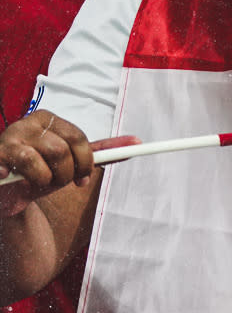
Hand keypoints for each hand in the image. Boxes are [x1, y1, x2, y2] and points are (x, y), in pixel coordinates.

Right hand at [0, 113, 132, 217]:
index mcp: (48, 119)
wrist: (7, 193)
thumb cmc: (40, 173)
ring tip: (34, 183)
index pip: (78, 138)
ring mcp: (9, 138)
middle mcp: (28, 123)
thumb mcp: (72, 162)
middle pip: (62, 150)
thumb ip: (100, 152)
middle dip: (64, 175)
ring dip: (43, 181)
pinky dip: (21, 180)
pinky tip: (13, 180)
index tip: (82, 180)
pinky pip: (18, 168)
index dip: (84, 163)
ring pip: (41, 162)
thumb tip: (137, 142)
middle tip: (53, 183)